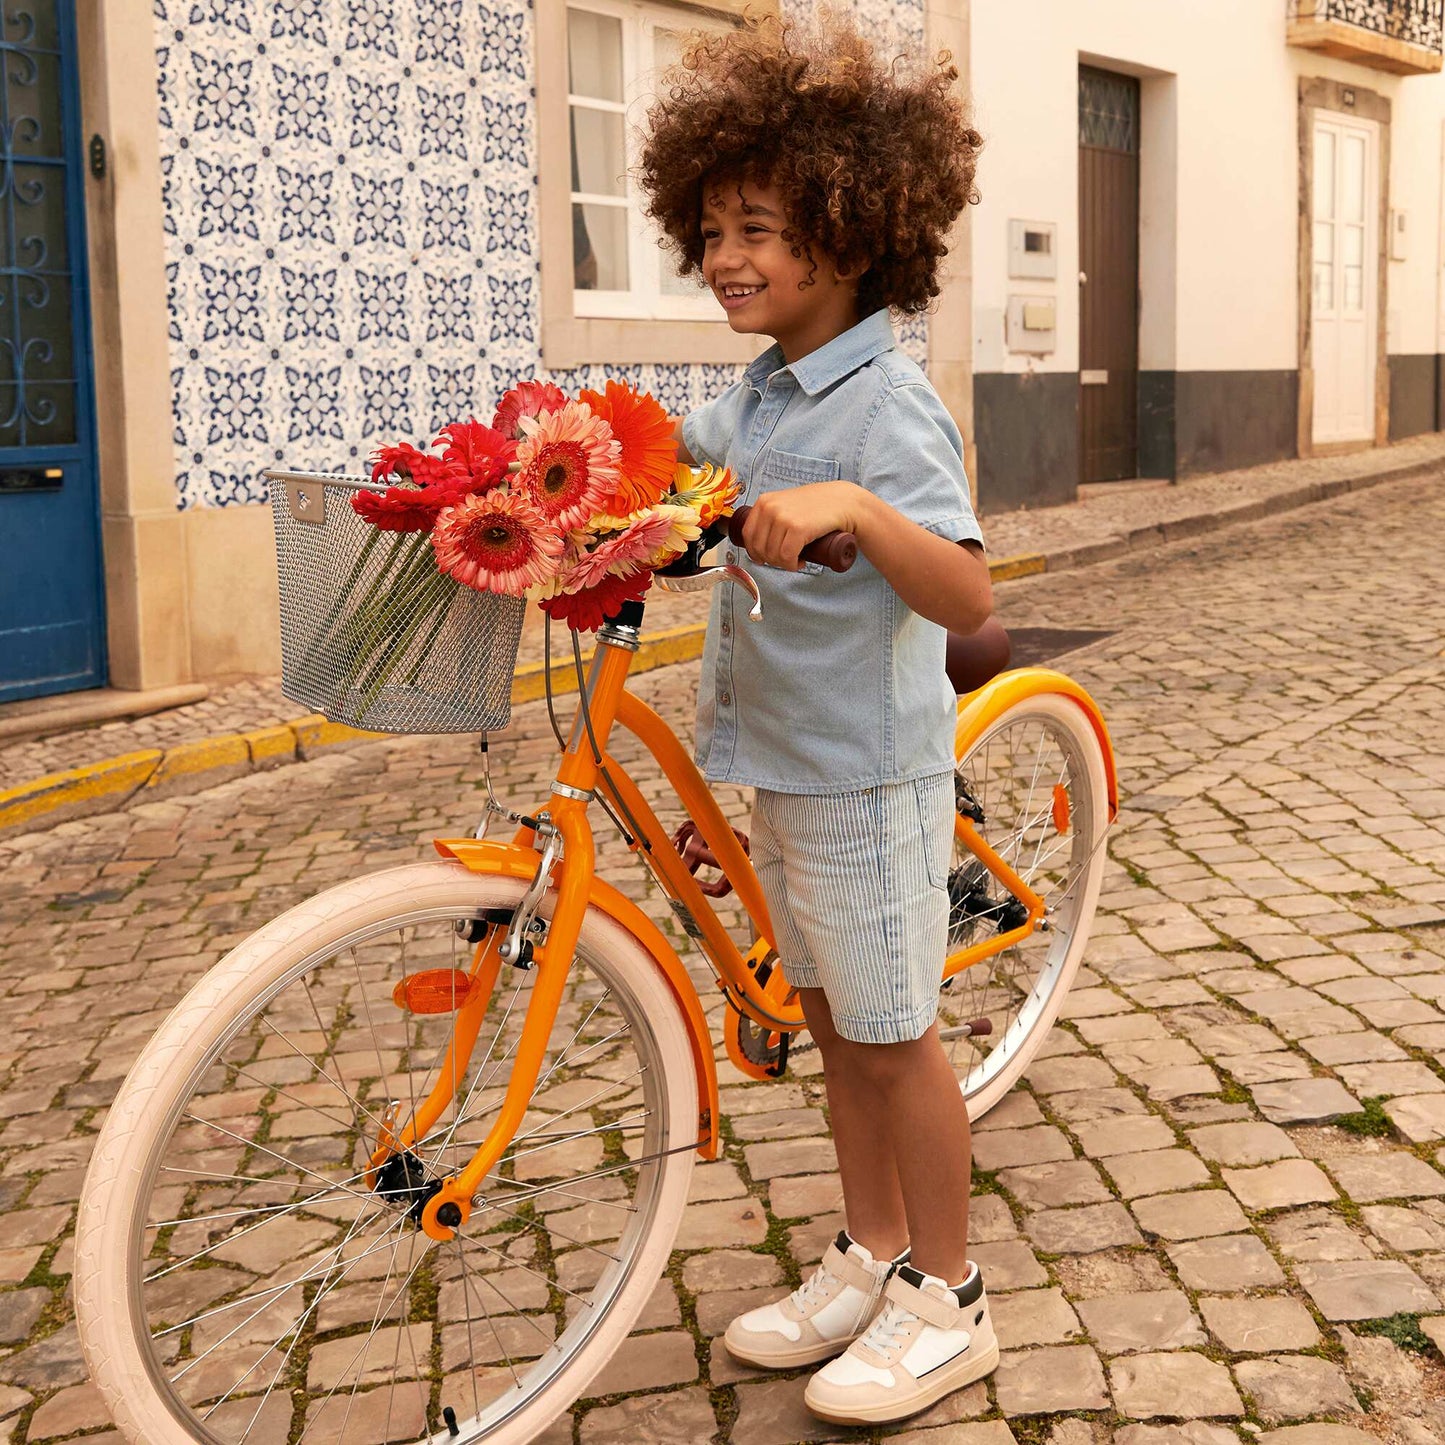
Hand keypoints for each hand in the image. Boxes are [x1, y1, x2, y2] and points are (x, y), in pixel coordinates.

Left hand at [738, 482, 868, 570]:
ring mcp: (783, 517)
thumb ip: (772, 515)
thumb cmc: (817, 506)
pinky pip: (786, 557)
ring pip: (773, 555)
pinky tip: (800, 562)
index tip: (765, 559)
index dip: (755, 552)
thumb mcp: (787, 504)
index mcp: (764, 501)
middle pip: (759, 548)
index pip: (748, 535)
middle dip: (771, 560)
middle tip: (786, 560)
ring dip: (784, 564)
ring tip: (796, 560)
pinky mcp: (798, 528)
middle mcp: (770, 508)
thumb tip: (758, 542)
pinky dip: (792, 565)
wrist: (843, 502)